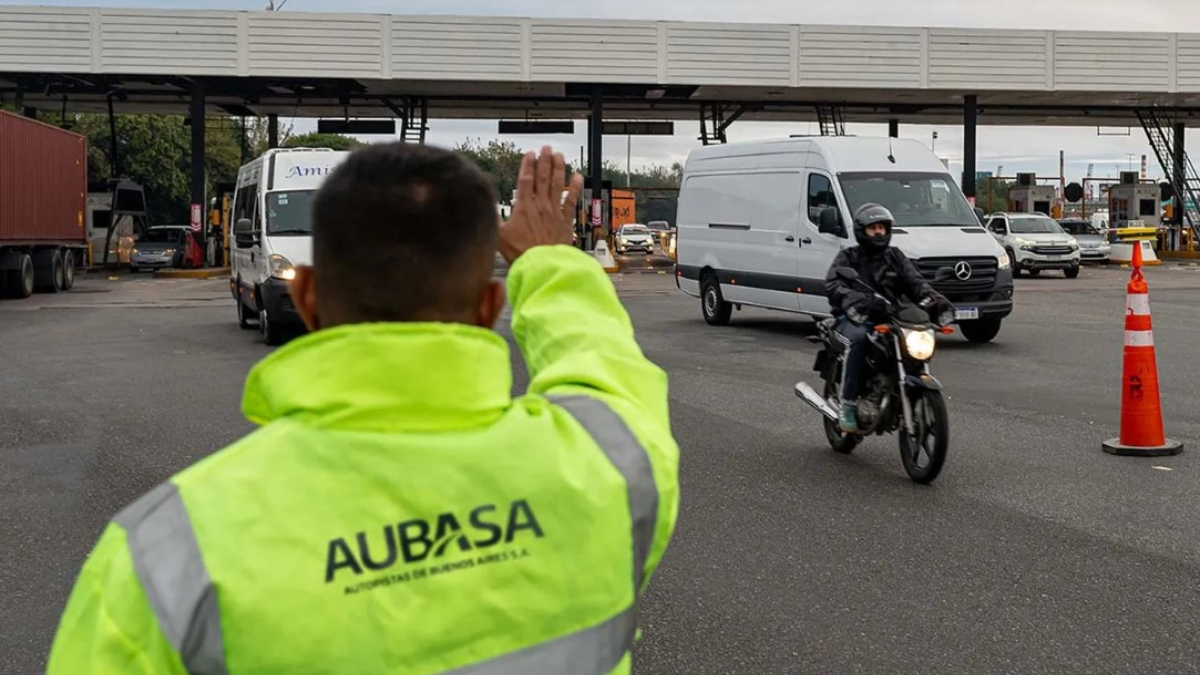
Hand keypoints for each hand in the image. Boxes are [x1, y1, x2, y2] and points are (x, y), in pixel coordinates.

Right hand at [498, 145, 583, 263]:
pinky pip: (572, 199)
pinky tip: (578, 176)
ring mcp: (554, 211)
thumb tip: (485, 206)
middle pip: (543, 177)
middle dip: (544, 160)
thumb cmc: (521, 253)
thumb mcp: (499, 235)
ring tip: (559, 156)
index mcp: (524, 207)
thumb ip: (494, 218)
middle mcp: (540, 205)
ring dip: (559, 168)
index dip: (528, 165)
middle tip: (546, 149)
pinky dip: (576, 187)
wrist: (542, 265)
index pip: (526, 179)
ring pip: (558, 184)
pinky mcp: (566, 220)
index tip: (530, 154)